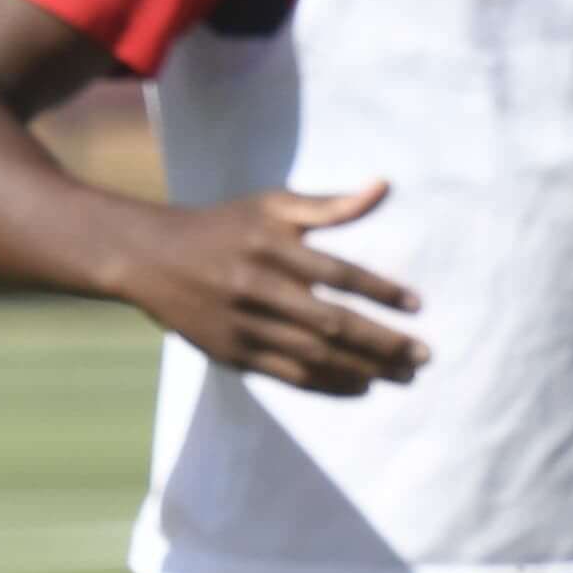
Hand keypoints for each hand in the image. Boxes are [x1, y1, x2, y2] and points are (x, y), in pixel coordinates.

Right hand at [117, 179, 425, 394]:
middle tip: (424, 354)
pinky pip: (287, 376)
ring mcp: (244, 325)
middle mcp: (259, 288)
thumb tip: (384, 186)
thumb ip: (329, 204)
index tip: (417, 305)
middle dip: (382, 341)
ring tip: (404, 375)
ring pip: (313, 355)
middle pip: (331, 322)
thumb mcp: (271, 205)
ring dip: (364, 368)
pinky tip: (362, 386)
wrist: (149, 257)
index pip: (338, 274)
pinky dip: (327, 384)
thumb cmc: (225, 227)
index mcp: (272, 248)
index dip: (381, 290)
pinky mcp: (231, 353)